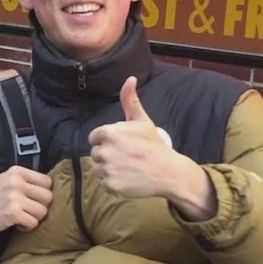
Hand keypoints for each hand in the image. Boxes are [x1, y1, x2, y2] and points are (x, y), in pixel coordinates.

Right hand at [0, 166, 52, 237]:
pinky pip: (33, 222)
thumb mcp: (6, 180)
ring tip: (23, 217)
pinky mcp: (13, 213)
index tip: (34, 199)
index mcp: (16, 171)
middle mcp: (16, 182)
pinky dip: (28, 227)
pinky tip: (18, 224)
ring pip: (42, 211)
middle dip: (41, 207)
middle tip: (29, 210)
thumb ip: (25, 180)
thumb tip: (49, 187)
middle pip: (48, 197)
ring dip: (34, 218)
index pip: (47, 181)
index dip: (44, 193)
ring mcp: (14, 197)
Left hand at [88, 77, 215, 219]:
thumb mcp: (141, 120)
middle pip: (95, 153)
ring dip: (109, 169)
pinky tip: (128, 178)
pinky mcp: (110, 185)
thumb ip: (130, 100)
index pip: (94, 137)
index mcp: (108, 133)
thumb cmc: (154, 145)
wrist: (168, 172)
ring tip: (127, 167)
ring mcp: (107, 169)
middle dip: (108, 154)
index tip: (122, 144)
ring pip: (98, 168)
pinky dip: (113, 182)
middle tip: (127, 156)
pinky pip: (104, 183)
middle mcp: (104, 151)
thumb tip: (130, 78)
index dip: (106, 140)